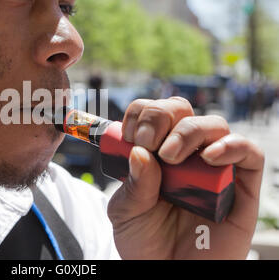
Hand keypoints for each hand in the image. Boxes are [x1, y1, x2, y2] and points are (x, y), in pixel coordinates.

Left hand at [107, 97, 263, 258]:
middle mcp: (185, 155)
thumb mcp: (126, 212)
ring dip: (190, 131)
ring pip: (215, 125)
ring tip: (171, 157)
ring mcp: (213, 169)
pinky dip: (232, 146)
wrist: (167, 274)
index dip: (144, 113)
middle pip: (183, 112)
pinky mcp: (241, 187)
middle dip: (162, 117)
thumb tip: (140, 152)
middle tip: (148, 142)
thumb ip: (133, 184)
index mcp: (155, 154)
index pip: (156, 113)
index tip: (131, 133)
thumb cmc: (145, 241)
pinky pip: (250, 154)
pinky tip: (209, 158)